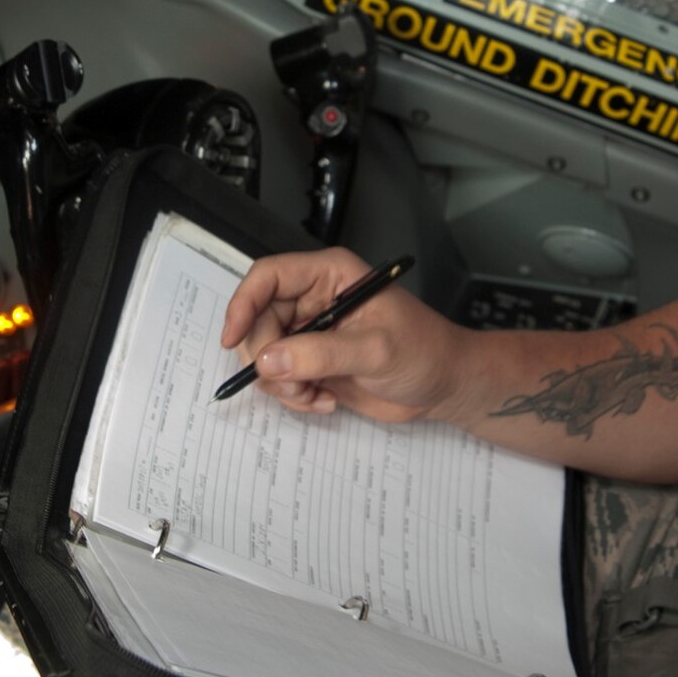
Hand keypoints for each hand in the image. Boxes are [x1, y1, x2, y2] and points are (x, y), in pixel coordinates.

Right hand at [220, 248, 465, 422]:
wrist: (445, 386)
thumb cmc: (424, 352)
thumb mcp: (376, 350)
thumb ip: (321, 354)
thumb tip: (268, 361)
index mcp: (330, 276)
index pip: (269, 276)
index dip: (244, 304)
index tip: (233, 340)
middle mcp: (315, 299)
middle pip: (259, 320)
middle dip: (268, 358)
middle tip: (295, 385)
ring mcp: (312, 333)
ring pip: (265, 354)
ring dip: (282, 383)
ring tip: (315, 395)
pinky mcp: (313, 363)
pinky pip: (280, 378)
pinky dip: (294, 396)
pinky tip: (325, 401)